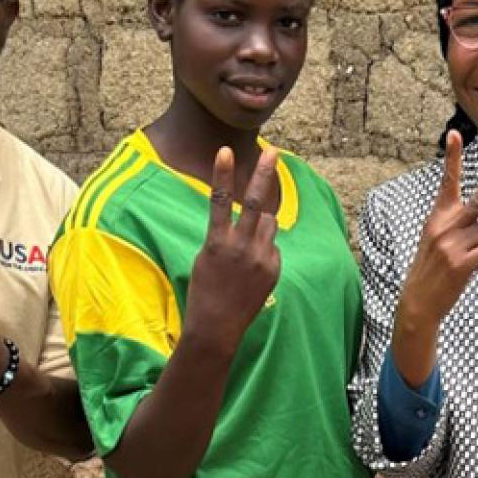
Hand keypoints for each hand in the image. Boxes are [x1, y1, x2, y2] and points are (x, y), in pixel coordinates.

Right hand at [183, 146, 281, 352]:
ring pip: (269, 224)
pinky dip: (265, 251)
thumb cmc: (204, 291)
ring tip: (246, 247)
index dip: (221, 174)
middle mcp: (240, 247)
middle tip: (273, 152)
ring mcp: (259, 258)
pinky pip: (273, 248)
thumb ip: (227, 235)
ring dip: (261, 225)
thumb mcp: (206, 257)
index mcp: (216, 242)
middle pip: (255, 202)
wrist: (217, 327)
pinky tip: (252, 271)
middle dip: (264, 174)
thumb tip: (255, 220)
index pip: (218, 200)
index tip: (224, 150)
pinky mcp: (273, 269)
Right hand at [392, 131, 477, 381]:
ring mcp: (452, 244)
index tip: (455, 133)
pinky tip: (473, 267)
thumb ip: (475, 234)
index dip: (452, 157)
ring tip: (469, 257)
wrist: (418, 301)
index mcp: (438, 217)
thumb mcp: (447, 245)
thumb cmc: (435, 269)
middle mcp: (444, 226)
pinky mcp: (461, 262)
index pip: (448, 182)